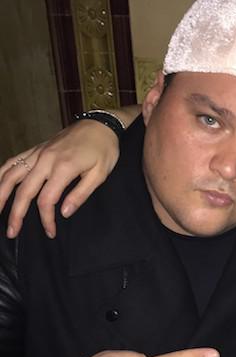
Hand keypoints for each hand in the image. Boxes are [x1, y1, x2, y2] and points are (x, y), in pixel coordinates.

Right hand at [0, 120, 118, 238]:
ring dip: (0, 194)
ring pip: (11, 175)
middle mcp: (46, 160)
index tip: (50, 231)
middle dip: (16, 214)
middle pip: (24, 191)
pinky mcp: (35, 149)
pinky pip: (12, 161)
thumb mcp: (100, 174)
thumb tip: (65, 213)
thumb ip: (81, 194)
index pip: (47, 200)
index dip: (46, 219)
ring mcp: (38, 153)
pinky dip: (0, 174)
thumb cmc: (104, 149)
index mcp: (64, 168)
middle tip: (12, 232)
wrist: (100, 124)